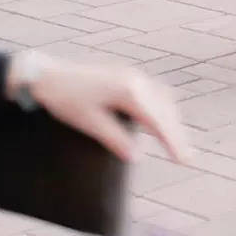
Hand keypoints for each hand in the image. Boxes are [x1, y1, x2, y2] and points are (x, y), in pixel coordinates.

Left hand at [7, 54, 192, 163]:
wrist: (48, 75)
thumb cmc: (66, 99)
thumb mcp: (90, 123)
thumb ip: (115, 139)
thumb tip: (137, 156)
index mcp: (128, 91)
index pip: (157, 121)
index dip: (172, 141)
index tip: (184, 159)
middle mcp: (135, 80)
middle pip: (165, 109)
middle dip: (176, 133)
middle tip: (187, 157)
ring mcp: (132, 75)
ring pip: (161, 98)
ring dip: (170, 120)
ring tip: (176, 142)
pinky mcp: (125, 75)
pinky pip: (152, 92)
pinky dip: (161, 108)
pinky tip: (158, 120)